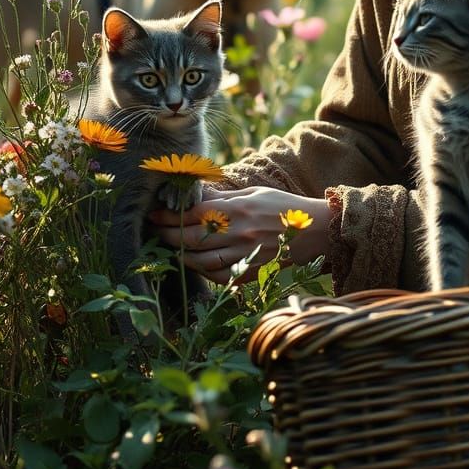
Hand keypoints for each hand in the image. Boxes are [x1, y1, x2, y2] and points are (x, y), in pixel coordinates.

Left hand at [148, 185, 329, 285]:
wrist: (315, 230)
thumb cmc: (283, 206)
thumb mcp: (253, 194)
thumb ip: (223, 198)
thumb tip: (195, 195)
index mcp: (237, 210)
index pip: (193, 214)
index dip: (169, 215)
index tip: (153, 214)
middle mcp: (238, 233)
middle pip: (191, 238)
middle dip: (167, 235)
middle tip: (153, 231)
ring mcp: (244, 255)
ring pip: (201, 260)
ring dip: (180, 256)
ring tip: (169, 249)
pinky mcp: (250, 272)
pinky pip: (218, 275)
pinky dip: (203, 271)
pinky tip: (194, 264)